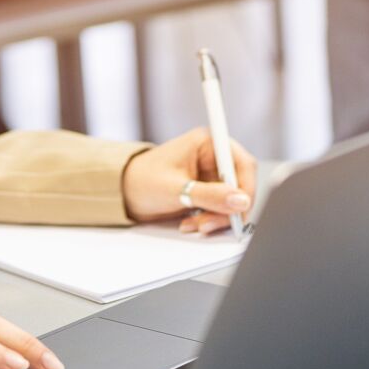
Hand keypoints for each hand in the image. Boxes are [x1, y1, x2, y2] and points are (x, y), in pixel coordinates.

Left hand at [122, 127, 256, 234]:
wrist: (122, 193)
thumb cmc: (141, 181)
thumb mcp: (176, 189)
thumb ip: (209, 196)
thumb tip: (240, 200)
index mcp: (207, 143)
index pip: (242, 163)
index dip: (246, 187)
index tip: (240, 209)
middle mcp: (212, 157)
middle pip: (239, 185)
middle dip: (227, 208)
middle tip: (209, 224)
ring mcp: (210, 176)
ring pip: (231, 201)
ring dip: (217, 217)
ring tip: (193, 225)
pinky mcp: (207, 192)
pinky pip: (220, 209)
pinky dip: (210, 220)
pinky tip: (190, 223)